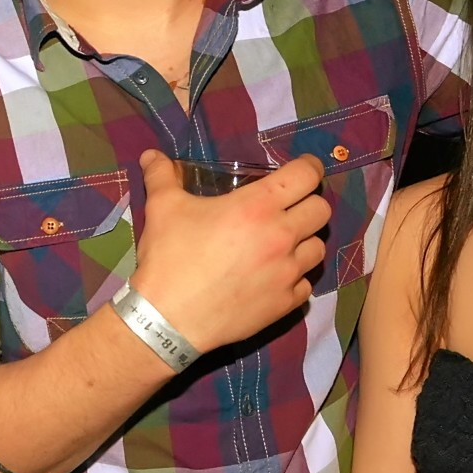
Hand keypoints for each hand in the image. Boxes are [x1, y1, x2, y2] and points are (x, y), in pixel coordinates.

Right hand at [130, 151, 329, 352]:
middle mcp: (281, 236)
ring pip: (319, 247)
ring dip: (304, 241)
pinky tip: (274, 276)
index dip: (309, 166)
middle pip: (322, 209)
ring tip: (283, 243)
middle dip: (308, 203)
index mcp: (257, 206)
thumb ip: (161, 175)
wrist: (168, 317)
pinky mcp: (286, 303)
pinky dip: (295, 276)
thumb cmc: (169, 256)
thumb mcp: (162, 207)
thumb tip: (151, 154)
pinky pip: (306, 283)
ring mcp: (288, 273)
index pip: (306, 176)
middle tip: (289, 207)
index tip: (304, 168)